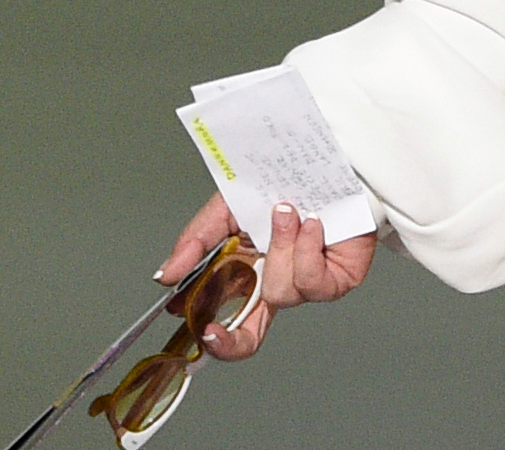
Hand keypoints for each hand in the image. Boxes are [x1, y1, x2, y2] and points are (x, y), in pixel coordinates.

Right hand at [156, 193, 374, 361]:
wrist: (333, 163)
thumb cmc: (284, 185)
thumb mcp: (229, 208)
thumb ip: (196, 241)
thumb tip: (165, 275)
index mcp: (248, 275)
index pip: (232, 324)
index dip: (218, 341)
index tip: (202, 333)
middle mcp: (276, 285)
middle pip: (250, 337)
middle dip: (230, 341)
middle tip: (211, 331)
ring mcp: (307, 285)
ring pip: (279, 293)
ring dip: (279, 249)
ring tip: (287, 213)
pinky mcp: (339, 279)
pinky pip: (311, 281)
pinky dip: (305, 249)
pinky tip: (312, 224)